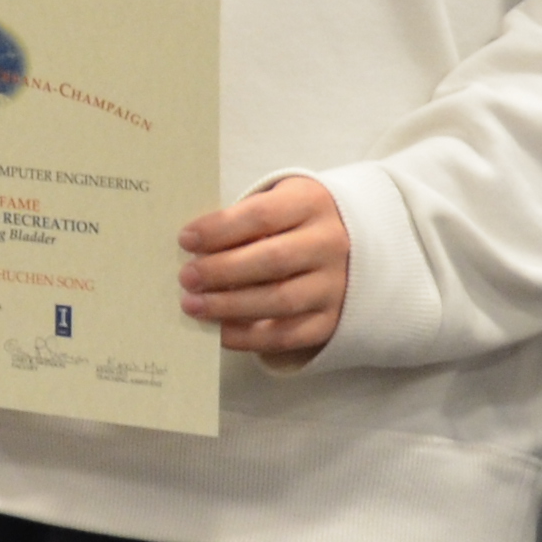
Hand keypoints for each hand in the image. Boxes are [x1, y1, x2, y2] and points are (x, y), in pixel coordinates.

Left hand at [178, 174, 346, 367]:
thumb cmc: (295, 223)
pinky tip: (220, 332)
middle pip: (272, 260)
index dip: (220, 229)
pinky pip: (288, 335)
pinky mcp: (330, 320)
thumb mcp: (279, 204)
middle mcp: (329, 244)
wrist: (355, 248)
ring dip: (230, 305)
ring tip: (193, 305)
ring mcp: (334, 285)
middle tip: (187, 277)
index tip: (185, 240)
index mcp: (311, 204)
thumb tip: (193, 249)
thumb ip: (243, 221)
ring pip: (280, 300)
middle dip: (222, 270)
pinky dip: (250, 337)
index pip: (261, 215)